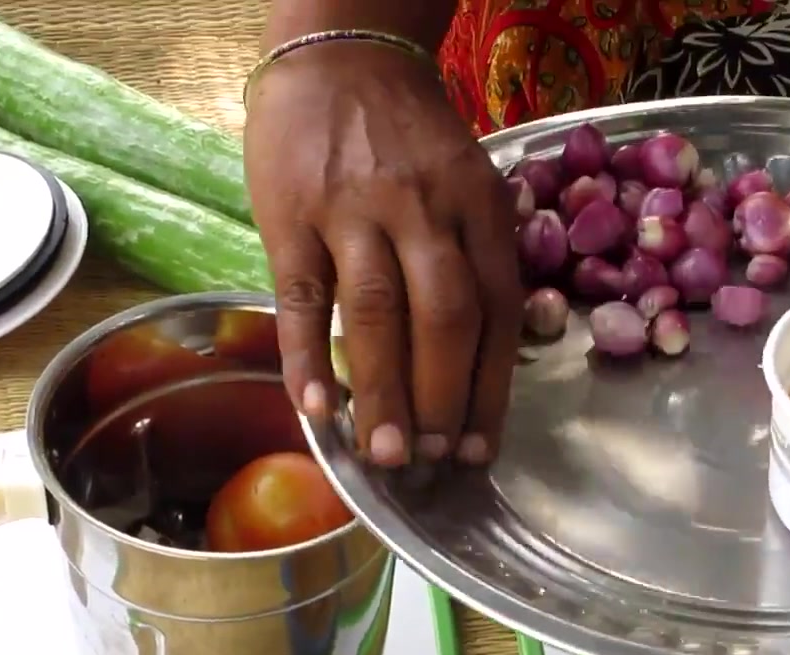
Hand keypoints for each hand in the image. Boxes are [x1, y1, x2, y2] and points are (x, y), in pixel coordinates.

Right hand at [244, 41, 523, 466]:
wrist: (341, 57)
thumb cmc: (411, 138)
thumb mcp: (469, 181)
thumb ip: (476, 256)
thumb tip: (481, 359)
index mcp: (480, 206)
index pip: (496, 312)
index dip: (489, 388)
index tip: (480, 449)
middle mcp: (425, 210)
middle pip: (443, 319)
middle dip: (441, 401)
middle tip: (431, 462)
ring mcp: (355, 213)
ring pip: (376, 315)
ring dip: (382, 393)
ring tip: (384, 456)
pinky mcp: (293, 217)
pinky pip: (302, 297)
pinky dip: (308, 357)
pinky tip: (315, 410)